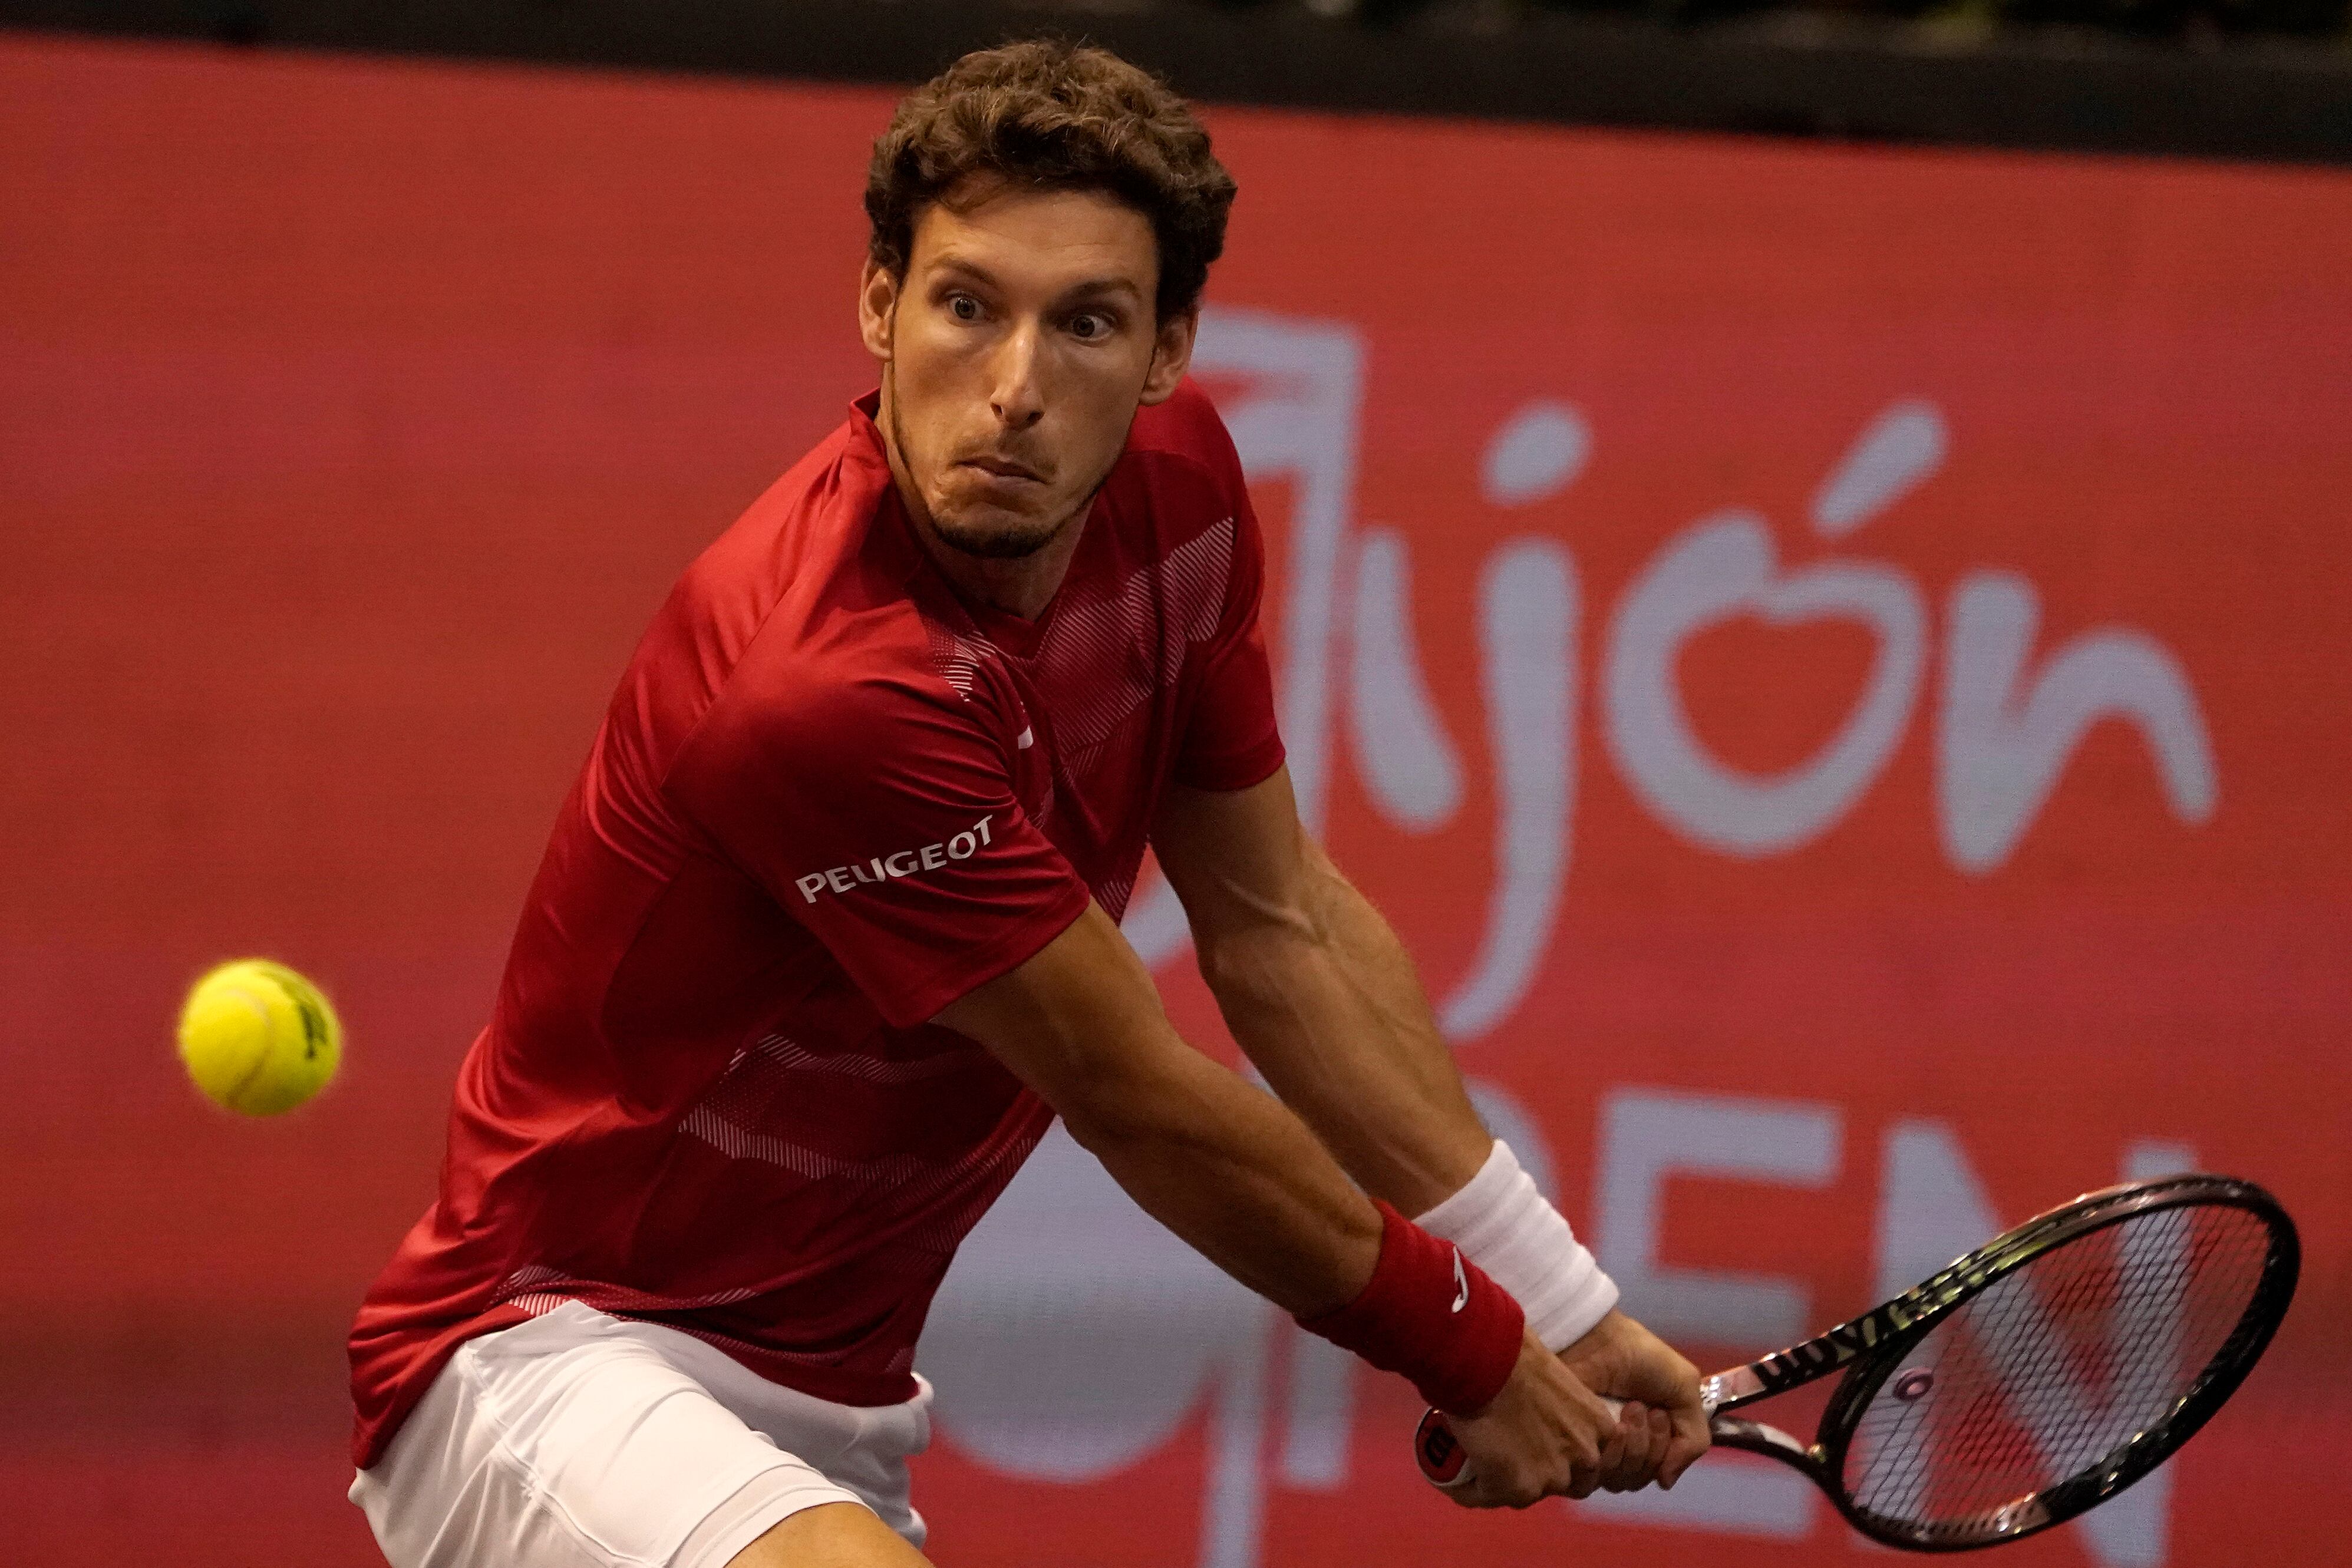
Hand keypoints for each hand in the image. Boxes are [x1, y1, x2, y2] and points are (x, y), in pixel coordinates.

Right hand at [1440, 1328, 1618, 1507]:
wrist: (1486, 1358)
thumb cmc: (1515, 1351)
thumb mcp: (1558, 1378)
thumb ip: (1560, 1405)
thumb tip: (1536, 1407)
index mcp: (1600, 1425)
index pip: (1594, 1456)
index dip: (1569, 1453)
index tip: (1545, 1444)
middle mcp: (1584, 1457)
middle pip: (1568, 1482)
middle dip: (1544, 1473)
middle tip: (1516, 1457)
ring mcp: (1552, 1477)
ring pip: (1528, 1494)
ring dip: (1507, 1484)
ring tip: (1481, 1469)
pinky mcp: (1516, 1487)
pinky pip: (1488, 1496)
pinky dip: (1471, 1491)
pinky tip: (1455, 1482)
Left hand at [1554, 1309, 1709, 1489]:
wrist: (1595, 1339)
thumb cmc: (1638, 1355)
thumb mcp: (1685, 1388)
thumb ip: (1694, 1438)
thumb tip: (1665, 1482)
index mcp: (1647, 1435)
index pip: (1662, 1470)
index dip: (1669, 1451)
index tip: (1661, 1414)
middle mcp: (1621, 1446)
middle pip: (1643, 1478)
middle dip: (1653, 1445)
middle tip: (1644, 1408)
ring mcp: (1597, 1447)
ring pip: (1623, 1481)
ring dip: (1636, 1445)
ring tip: (1629, 1409)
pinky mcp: (1575, 1449)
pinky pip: (1599, 1476)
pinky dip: (1614, 1452)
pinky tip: (1612, 1423)